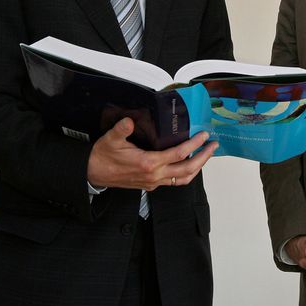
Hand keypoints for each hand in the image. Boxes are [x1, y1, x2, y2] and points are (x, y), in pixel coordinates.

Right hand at [86, 118, 217, 190]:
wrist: (93, 173)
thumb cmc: (102, 157)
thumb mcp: (110, 139)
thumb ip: (122, 129)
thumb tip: (130, 120)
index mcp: (148, 163)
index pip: (178, 155)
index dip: (194, 145)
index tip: (203, 136)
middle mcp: (154, 176)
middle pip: (187, 170)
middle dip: (203, 158)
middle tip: (213, 146)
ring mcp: (153, 182)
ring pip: (182, 179)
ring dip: (197, 168)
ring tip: (205, 156)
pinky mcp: (150, 185)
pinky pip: (173, 181)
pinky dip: (185, 173)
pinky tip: (188, 164)